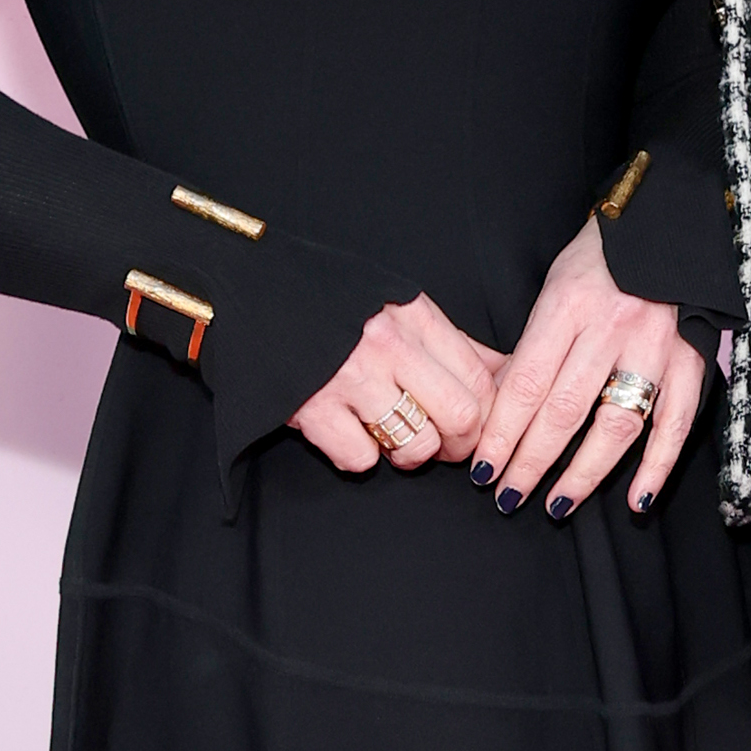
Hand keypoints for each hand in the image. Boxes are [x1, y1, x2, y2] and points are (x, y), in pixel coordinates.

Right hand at [290, 295, 508, 474]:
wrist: (247, 292)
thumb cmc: (326, 302)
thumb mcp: (394, 304)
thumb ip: (447, 340)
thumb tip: (503, 371)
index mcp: (412, 314)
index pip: (480, 378)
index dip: (488, 414)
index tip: (475, 425)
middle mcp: (387, 344)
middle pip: (461, 415)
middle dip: (460, 444)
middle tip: (445, 446)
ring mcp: (350, 378)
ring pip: (417, 444)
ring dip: (412, 455)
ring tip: (396, 441)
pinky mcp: (311, 409)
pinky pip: (361, 458)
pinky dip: (361, 456)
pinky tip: (351, 434)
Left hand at [472, 213, 705, 518]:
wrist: (666, 223)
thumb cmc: (599, 260)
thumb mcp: (553, 289)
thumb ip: (531, 346)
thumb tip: (499, 409)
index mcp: (568, 305)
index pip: (525, 383)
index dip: (501, 432)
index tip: (482, 467)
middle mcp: (612, 328)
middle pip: (563, 411)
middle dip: (530, 461)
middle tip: (507, 496)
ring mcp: (655, 347)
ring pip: (616, 425)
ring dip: (584, 474)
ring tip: (556, 505)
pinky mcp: (691, 360)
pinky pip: (675, 425)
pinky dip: (657, 467)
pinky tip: (636, 500)